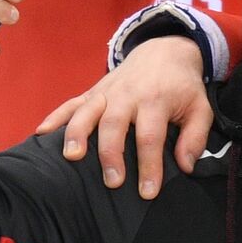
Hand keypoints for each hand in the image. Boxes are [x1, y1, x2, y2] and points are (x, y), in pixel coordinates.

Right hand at [36, 35, 210, 198]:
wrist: (164, 50)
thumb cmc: (182, 86)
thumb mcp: (200, 107)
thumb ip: (195, 137)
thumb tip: (185, 167)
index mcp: (156, 100)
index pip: (150, 136)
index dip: (149, 165)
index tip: (147, 192)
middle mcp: (128, 95)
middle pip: (115, 124)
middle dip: (111, 154)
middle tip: (112, 182)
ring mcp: (107, 92)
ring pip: (88, 112)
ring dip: (77, 133)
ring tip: (71, 157)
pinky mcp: (93, 91)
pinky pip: (71, 103)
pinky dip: (55, 117)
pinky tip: (41, 133)